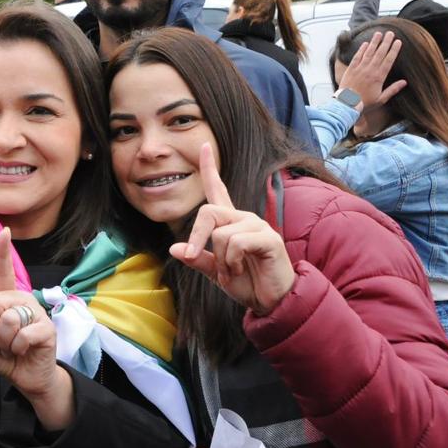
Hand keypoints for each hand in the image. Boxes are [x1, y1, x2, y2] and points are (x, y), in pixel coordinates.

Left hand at [0, 229, 72, 428]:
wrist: (30, 379)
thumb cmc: (8, 356)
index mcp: (8, 300)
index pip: (4, 272)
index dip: (3, 252)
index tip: (5, 231)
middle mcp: (23, 301)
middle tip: (0, 342)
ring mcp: (37, 313)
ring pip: (7, 320)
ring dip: (3, 341)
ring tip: (12, 347)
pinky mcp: (47, 329)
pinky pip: (21, 335)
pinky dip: (16, 348)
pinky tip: (22, 351)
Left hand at [169, 144, 295, 315]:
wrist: (272, 301)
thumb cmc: (248, 283)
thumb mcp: (217, 272)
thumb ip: (198, 259)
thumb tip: (174, 249)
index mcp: (230, 223)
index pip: (218, 189)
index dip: (209, 168)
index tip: (204, 146)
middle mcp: (243, 218)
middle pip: (208, 213)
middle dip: (197, 238)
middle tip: (197, 259)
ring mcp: (257, 226)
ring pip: (221, 234)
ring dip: (221, 260)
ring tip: (233, 270)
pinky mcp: (268, 238)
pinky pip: (236, 242)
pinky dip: (232, 262)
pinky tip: (242, 269)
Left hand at [338, 29, 404, 112]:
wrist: (347, 104)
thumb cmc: (365, 103)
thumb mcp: (382, 99)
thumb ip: (393, 89)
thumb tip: (405, 82)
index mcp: (379, 77)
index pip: (389, 60)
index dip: (394, 50)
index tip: (398, 41)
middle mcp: (370, 70)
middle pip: (380, 53)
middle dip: (386, 42)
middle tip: (391, 33)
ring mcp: (360, 69)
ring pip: (369, 53)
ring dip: (374, 42)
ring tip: (379, 33)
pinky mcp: (351, 69)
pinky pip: (357, 57)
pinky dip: (361, 49)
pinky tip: (365, 43)